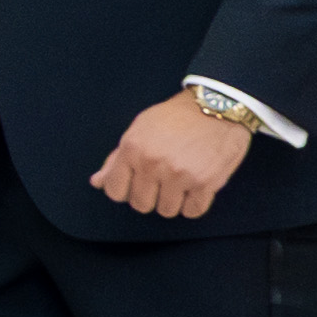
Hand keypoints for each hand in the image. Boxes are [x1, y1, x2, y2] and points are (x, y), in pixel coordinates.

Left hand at [88, 89, 253, 219]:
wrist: (219, 105)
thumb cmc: (177, 117)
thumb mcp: (140, 129)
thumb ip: (117, 158)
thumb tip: (97, 182)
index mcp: (132, 148)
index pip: (115, 191)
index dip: (127, 189)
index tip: (139, 181)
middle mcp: (152, 163)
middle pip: (141, 204)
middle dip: (151, 195)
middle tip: (164, 178)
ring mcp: (179, 174)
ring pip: (167, 210)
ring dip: (174, 200)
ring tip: (182, 180)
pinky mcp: (205, 182)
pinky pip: (192, 211)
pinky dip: (195, 203)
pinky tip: (197, 185)